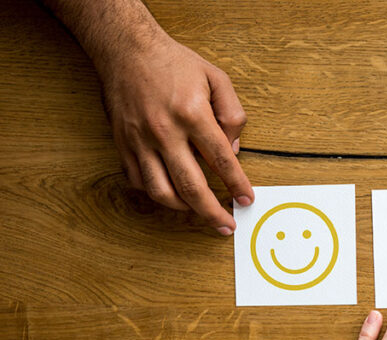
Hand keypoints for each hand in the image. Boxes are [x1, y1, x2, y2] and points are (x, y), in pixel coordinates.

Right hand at [96, 32, 252, 233]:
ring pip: (161, 191)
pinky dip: (157, 193)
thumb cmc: (175, 63)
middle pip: (191, 186)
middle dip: (212, 211)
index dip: (237, 184)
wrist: (126, 49)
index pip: (221, 161)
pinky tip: (172, 193)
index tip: (247, 199)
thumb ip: (232, 115)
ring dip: (184, 208)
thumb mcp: (217, 78)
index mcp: (192, 114)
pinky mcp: (123, 144)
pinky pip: (139, 181)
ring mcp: (140, 140)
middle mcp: (164, 131)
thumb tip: (234, 151)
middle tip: (226, 225)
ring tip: (199, 211)